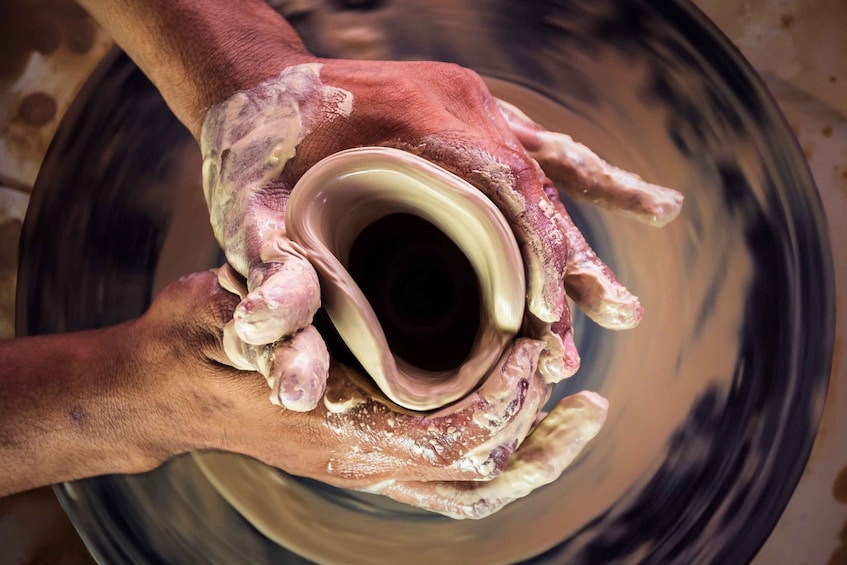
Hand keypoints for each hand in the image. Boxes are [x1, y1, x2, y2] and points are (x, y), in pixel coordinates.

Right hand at [136, 270, 607, 518]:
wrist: (167, 388)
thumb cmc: (195, 344)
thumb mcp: (220, 314)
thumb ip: (258, 308)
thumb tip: (280, 299)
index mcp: (336, 431)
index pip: (446, 438)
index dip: (501, 399)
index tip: (531, 346)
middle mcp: (359, 459)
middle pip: (475, 473)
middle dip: (538, 433)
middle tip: (582, 393)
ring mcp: (364, 464)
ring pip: (467, 486)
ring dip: (530, 455)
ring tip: (579, 420)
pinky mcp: (365, 453)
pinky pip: (446, 481)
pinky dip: (496, 460)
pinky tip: (523, 428)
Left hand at [201, 57, 682, 397]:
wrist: (258, 82)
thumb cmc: (253, 153)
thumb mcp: (254, 216)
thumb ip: (277, 281)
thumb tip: (286, 371)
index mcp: (415, 125)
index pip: (501, 200)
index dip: (536, 264)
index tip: (555, 325)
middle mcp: (459, 106)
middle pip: (534, 195)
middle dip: (567, 268)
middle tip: (605, 328)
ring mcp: (474, 104)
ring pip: (551, 176)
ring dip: (590, 237)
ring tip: (629, 300)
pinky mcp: (477, 110)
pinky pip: (545, 149)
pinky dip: (597, 182)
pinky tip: (653, 208)